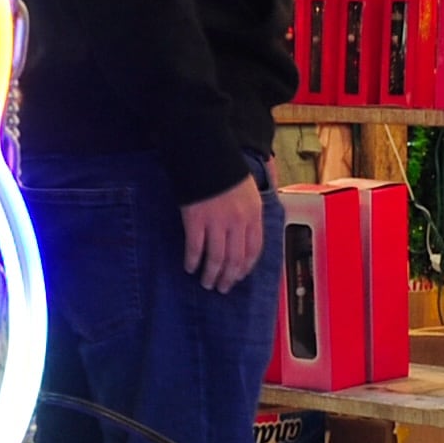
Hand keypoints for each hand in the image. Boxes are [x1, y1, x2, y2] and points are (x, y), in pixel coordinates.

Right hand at [180, 173, 269, 295]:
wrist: (206, 154)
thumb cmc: (227, 171)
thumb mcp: (248, 192)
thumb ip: (249, 214)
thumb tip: (245, 236)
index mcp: (253, 215)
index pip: (254, 250)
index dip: (245, 267)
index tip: (239, 277)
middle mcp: (238, 222)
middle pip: (235, 259)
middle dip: (228, 277)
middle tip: (222, 288)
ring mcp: (216, 222)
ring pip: (216, 258)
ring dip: (210, 274)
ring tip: (206, 283)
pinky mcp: (195, 220)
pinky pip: (195, 248)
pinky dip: (192, 260)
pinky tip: (189, 267)